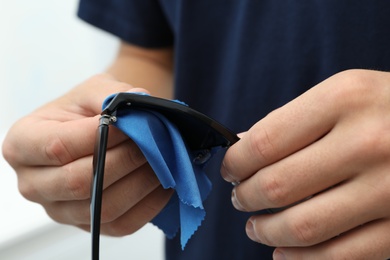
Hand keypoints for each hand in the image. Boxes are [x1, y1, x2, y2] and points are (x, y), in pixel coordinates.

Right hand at [2, 74, 172, 235]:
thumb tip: (141, 101)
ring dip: (140, 182)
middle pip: (79, 181)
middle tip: (152, 142)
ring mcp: (59, 210)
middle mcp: (33, 184)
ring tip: (161, 159)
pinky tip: (162, 182)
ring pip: (103, 207)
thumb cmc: (86, 110)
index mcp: (22, 145)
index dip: (100, 136)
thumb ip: (110, 95)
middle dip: (124, 160)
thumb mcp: (91, 90)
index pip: (59, 147)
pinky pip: (121, 224)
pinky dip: (149, 204)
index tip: (130, 124)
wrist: (92, 131)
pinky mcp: (88, 225)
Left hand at [221, 69, 389, 258]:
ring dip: (266, 231)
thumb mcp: (345, 95)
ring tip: (256, 226)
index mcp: (345, 99)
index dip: (235, 162)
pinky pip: (339, 255)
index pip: (264, 142)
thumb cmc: (388, 109)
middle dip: (246, 196)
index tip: (230, 169)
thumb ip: (292, 121)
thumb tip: (242, 146)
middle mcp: (368, 142)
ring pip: (303, 226)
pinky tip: (285, 252)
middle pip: (278, 185)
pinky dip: (301, 259)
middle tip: (240, 197)